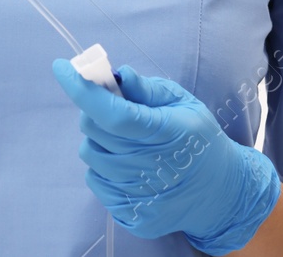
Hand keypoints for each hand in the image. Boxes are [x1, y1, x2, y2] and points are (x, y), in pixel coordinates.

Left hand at [51, 60, 280, 254]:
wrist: (221, 194)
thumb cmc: (198, 138)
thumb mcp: (182, 103)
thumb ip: (147, 89)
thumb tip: (117, 74)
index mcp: (165, 133)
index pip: (112, 113)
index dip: (81, 89)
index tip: (61, 67)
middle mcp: (150, 167)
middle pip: (92, 130)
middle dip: (95, 111)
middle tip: (114, 110)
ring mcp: (140, 196)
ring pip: (90, 154)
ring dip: (100, 141)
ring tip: (127, 141)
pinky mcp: (132, 216)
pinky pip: (95, 181)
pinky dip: (104, 167)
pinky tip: (129, 165)